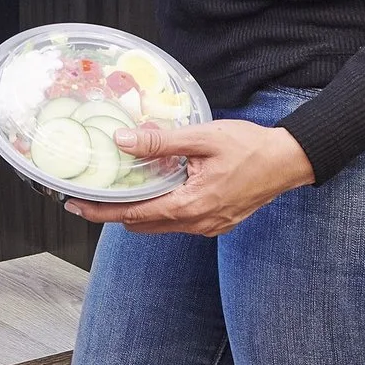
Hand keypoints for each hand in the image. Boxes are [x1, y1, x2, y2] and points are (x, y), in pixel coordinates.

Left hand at [64, 120, 313, 236]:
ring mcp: (208, 226)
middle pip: (142, 225)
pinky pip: (179, 221)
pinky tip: (155, 188)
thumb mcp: (201, 138)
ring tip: (120, 188)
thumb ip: (160, 142)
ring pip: (160, 225)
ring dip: (138, 211)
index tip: (75, 205)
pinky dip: (161, 209)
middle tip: (92, 193)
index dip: (100, 212)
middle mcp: (197, 223)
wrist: (288, 161)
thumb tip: (122, 141)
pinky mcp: (216, 222)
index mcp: (190, 205)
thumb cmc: (249, 147)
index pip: (132, 216)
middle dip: (114, 213)